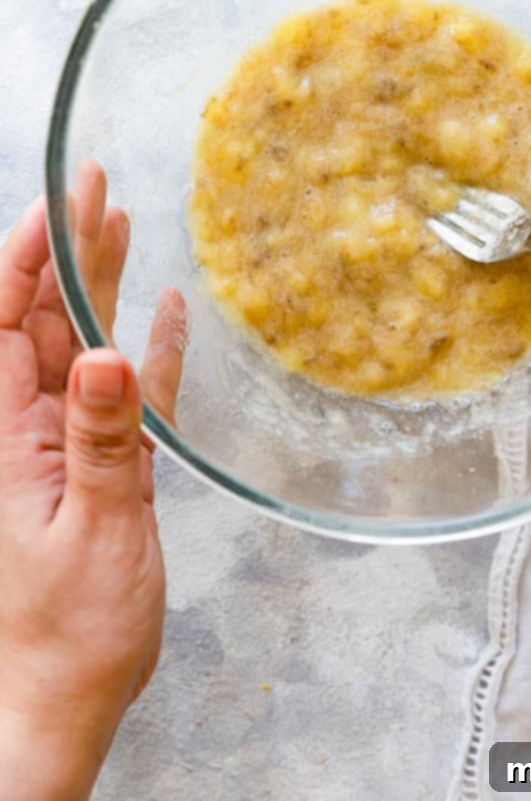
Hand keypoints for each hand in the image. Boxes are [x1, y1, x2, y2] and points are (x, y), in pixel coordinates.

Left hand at [0, 162, 185, 800]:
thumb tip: (103, 354)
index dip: (25, 256)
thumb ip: (99, 441)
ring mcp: (71, 444)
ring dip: (101, 286)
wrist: (65, 697)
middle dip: (64, 248)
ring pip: (84, 345)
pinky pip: (128, 394)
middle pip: (45, 319)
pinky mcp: (108, 466)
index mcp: (9, 435)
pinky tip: (163, 314)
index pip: (7, 323)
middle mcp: (33, 428)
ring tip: (120, 222)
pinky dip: (147, 352)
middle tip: (92, 184)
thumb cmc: (67, 631)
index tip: (56, 200)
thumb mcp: (92, 530)